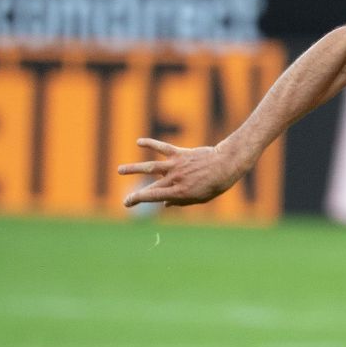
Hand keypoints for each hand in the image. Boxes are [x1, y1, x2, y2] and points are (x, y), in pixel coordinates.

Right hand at [117, 138, 240, 207]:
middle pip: (151, 187)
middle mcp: (174, 179)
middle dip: (136, 195)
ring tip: (120, 170)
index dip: (138, 200)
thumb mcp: (199, 198)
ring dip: (133, 168)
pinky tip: (139, 142)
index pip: (153, 197)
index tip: (127, 203)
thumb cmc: (214, 185)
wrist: (225, 165)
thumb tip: (164, 204)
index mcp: (179, 192)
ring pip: (149, 167)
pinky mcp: (179, 154)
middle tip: (125, 200)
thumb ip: (180, 202)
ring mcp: (175, 166)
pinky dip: (150, 144)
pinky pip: (162, 147)